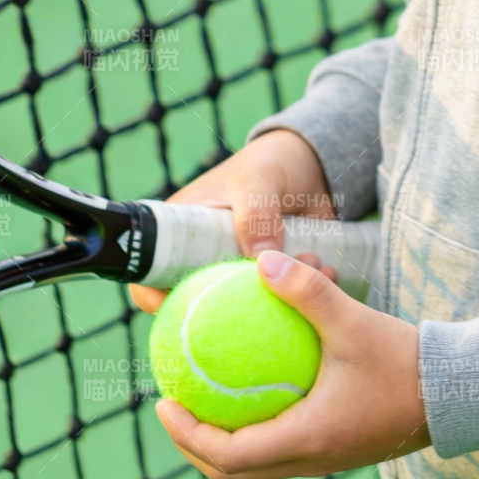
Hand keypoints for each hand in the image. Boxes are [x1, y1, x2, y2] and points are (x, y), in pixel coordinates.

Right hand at [129, 129, 335, 313]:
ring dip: (275, 301)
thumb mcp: (257, 180)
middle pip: (195, 301)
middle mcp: (206, 257)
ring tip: (307, 266)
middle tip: (258, 306)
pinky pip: (280, 302)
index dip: (152, 296)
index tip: (178, 314)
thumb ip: (255, 215)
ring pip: (243, 307)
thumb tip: (260, 262)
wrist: (313, 167)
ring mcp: (238, 271)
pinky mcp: (271, 282)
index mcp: (184, 230)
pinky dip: (302, 298)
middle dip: (225, 311)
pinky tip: (326, 273)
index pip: (152, 271)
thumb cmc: (270, 165)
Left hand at [155, 249, 430, 478]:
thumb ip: (305, 290)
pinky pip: (280, 446)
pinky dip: (254, 427)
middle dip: (195, 444)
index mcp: (308, 439)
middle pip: (234, 471)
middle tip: (172, 402)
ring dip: (222, 439)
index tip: (163, 402)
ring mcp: (325, 456)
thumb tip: (261, 259)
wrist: (455, 391)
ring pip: (257, 463)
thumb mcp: (351, 318)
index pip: (231, 455)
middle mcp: (312, 458)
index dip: (189, 435)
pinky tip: (251, 385)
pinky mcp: (335, 445)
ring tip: (202, 395)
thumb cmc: (404, 359)